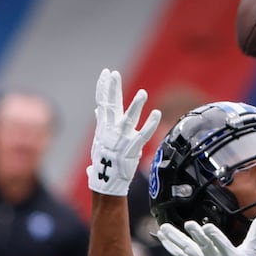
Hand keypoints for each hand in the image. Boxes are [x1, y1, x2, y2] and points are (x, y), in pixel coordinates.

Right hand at [88, 68, 160, 195]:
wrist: (106, 182)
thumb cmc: (104, 161)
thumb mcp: (100, 139)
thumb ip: (102, 122)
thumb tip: (99, 109)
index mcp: (103, 127)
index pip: (102, 102)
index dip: (104, 87)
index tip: (106, 73)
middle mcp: (111, 130)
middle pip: (111, 106)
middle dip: (112, 89)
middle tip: (114, 74)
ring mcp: (121, 139)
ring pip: (128, 119)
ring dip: (135, 106)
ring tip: (142, 93)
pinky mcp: (132, 149)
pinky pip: (143, 135)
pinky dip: (150, 125)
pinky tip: (156, 114)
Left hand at [157, 212, 255, 255]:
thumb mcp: (254, 251)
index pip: (222, 246)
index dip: (215, 236)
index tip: (207, 227)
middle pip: (204, 247)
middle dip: (196, 236)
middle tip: (189, 224)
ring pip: (187, 250)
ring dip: (175, 239)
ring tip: (164, 228)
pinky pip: (180, 255)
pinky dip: (171, 246)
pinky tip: (162, 236)